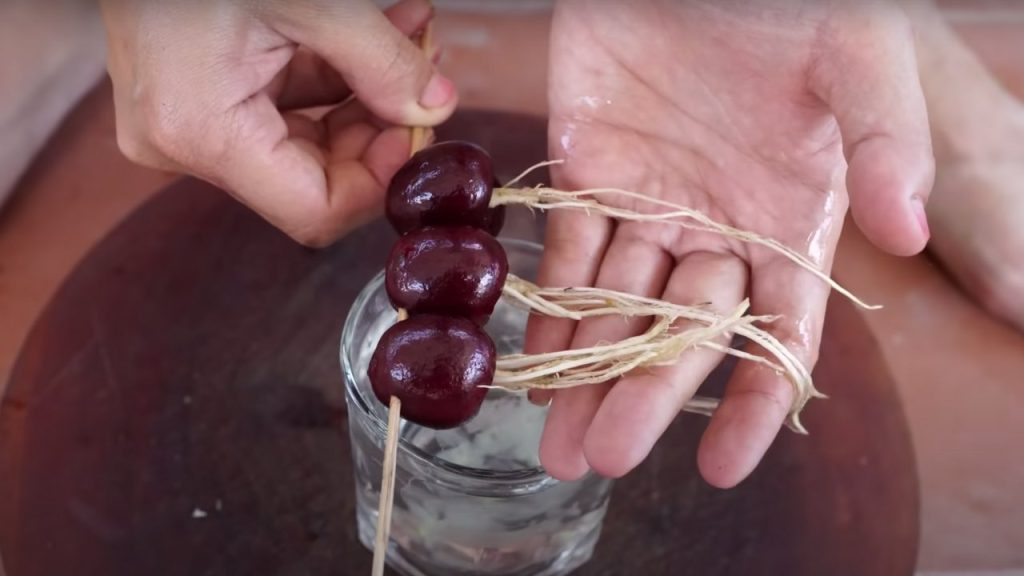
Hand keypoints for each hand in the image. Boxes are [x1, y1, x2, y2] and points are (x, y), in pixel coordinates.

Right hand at [100, 0, 456, 245]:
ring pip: (305, 139)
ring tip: (411, 38)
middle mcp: (185, 142)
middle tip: (427, 75)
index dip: (378, 182)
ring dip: (366, 94)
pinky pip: (281, 107)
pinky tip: (376, 35)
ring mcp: (188, 122)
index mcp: (202, 132)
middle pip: (314, 176)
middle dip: (381, 127)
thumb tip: (435, 108)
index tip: (415, 132)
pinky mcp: (196, 98)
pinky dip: (333, 76)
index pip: (314, 211)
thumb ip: (381, 62)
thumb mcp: (311, 1)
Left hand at [528, 0, 933, 486]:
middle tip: (601, 458)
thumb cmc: (786, 1)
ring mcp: (652, 205)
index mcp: (794, 219)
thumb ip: (887, 139)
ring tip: (555, 442)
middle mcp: (721, 227)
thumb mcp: (857, 58)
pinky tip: (534, 363)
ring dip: (586, 372)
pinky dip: (550, 306)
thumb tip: (906, 229)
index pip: (779, 332)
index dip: (753, 400)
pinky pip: (568, 253)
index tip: (721, 466)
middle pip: (683, 332)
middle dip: (644, 396)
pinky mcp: (590, 173)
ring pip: (617, 306)